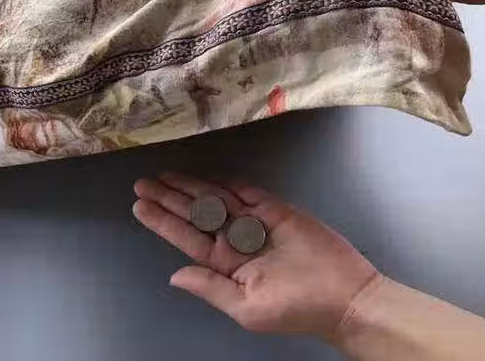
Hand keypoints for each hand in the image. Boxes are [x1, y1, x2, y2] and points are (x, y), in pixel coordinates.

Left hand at [132, 173, 377, 336]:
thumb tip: (175, 276)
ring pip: (216, 199)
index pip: (187, 238)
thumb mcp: (246, 307)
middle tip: (143, 183)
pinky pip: (246, 192)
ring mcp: (256, 223)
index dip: (163, 222)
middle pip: (196, 214)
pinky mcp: (276, 209)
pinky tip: (205, 176)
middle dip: (169, 199)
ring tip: (164, 176)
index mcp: (226, 265)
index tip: (139, 207)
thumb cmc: (296, 308)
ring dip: (191, 187)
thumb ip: (210, 288)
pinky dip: (226, 182)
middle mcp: (236, 240)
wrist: (345, 296)